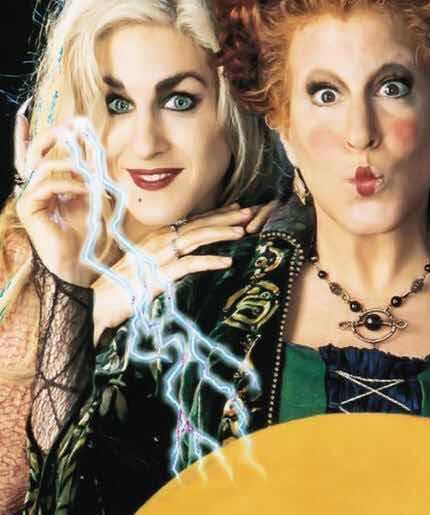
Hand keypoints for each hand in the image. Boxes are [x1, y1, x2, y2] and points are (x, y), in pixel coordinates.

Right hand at [14, 119, 105, 286]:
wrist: (79, 264)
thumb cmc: (86, 235)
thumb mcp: (92, 200)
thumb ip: (89, 178)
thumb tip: (93, 156)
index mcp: (46, 184)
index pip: (32, 155)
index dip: (25, 135)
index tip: (24, 113)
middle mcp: (34, 188)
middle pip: (33, 152)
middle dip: (51, 135)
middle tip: (70, 128)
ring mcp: (29, 198)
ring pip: (42, 166)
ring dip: (70, 164)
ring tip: (90, 172)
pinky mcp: (28, 208)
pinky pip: (47, 185)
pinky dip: (69, 183)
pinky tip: (85, 189)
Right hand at [91, 204, 257, 340]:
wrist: (96, 304)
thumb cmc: (119, 288)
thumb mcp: (143, 267)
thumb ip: (162, 258)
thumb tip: (182, 255)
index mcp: (155, 238)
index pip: (190, 222)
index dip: (214, 215)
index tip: (235, 210)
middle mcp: (157, 242)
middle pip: (197, 225)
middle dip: (224, 218)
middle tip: (249, 212)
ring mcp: (158, 257)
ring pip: (195, 238)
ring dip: (221, 233)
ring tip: (242, 231)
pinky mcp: (158, 276)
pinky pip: (189, 265)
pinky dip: (209, 262)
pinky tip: (227, 262)